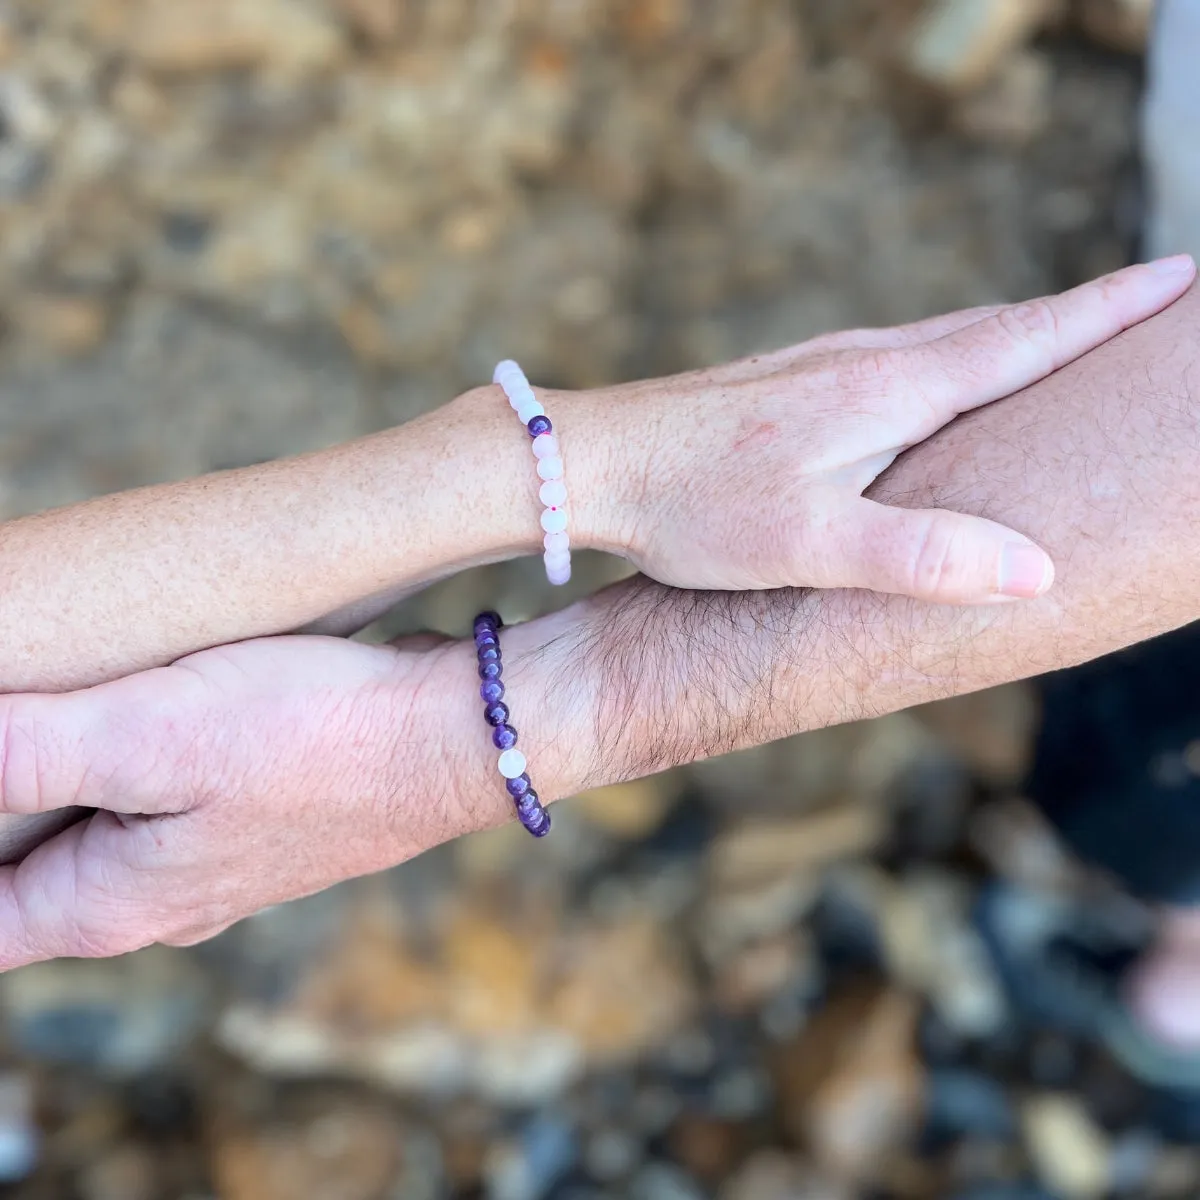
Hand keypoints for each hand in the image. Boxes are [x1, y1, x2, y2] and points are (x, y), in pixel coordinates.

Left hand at [0, 635, 481, 966]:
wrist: (456, 734)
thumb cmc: (317, 738)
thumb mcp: (153, 735)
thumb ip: (25, 753)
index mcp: (111, 904)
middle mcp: (160, 899)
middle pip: (30, 878)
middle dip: (1, 817)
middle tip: (16, 722)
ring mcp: (215, 860)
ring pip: (102, 835)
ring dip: (65, 786)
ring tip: (52, 709)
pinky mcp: (257, 814)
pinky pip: (164, 801)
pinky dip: (130, 764)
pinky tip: (143, 705)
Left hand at [577, 257, 1195, 602]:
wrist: (596, 463)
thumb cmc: (697, 509)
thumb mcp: (813, 544)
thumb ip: (923, 555)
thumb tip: (1038, 569)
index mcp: (891, 389)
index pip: (1025, 339)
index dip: (1110, 313)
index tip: (1183, 281)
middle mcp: (865, 359)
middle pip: (995, 326)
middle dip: (1078, 315)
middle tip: (1149, 303)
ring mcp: (825, 363)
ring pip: (944, 338)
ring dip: (1013, 332)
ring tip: (1064, 336)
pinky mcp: (792, 382)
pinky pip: (898, 357)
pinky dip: (949, 357)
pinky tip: (938, 380)